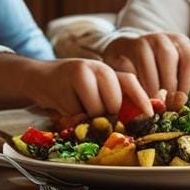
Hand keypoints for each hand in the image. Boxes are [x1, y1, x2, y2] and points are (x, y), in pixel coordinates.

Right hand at [26, 58, 152, 118]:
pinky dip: (71, 116)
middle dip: (106, 115)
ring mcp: (83, 72)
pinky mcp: (67, 82)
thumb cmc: (72, 90)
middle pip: (115, 103)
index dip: (142, 100)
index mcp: (110, 72)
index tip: (150, 115)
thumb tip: (136, 119)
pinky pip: (77, 112)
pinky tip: (64, 104)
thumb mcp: (95, 91)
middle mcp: (99, 69)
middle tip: (92, 112)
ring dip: (88, 117)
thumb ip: (113, 101)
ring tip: (77, 106)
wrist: (39, 78)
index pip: (130, 83)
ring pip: (97, 110)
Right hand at [100, 32, 189, 96]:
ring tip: (155, 104)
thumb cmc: (160, 64)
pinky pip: (131, 66)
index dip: (187, 82)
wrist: (128, 53)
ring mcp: (142, 41)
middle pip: (168, 58)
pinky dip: (135, 83)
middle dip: (170, 85)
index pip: (189, 59)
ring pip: (149, 62)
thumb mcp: (182, 60)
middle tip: (169, 106)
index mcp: (180, 42)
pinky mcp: (125, 48)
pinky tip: (139, 97)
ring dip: (152, 85)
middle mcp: (162, 38)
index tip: (182, 101)